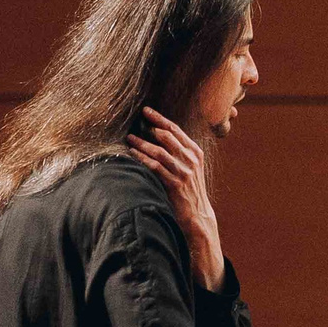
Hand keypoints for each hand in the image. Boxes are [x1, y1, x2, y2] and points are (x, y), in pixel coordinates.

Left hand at [127, 107, 224, 286]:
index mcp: (195, 153)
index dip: (160, 118)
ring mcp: (184, 172)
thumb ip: (178, 153)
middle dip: (150, 126)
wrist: (198, 216)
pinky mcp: (176, 185)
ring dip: (143, 143)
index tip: (146, 110)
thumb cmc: (189, 191)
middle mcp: (191, 160)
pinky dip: (143, 159)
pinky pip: (156, 168)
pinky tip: (132, 154)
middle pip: (168, 136)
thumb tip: (158, 136)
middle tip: (135, 119)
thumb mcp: (189, 168)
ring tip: (129, 138)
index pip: (176, 130)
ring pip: (160, 151)